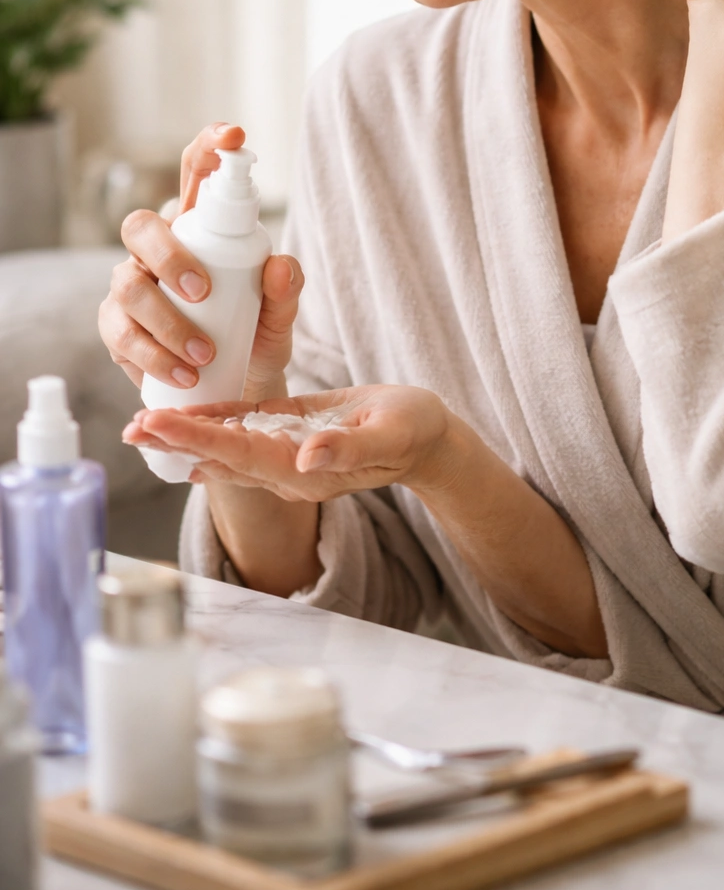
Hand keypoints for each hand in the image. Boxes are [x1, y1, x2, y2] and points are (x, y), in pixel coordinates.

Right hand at [98, 122, 302, 398]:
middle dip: (170, 256)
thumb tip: (280, 265)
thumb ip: (287, 289)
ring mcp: (132, 286)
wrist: (237, 389)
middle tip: (204, 291)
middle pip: (141, 226)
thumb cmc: (255, 336)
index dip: (209, 146)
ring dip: (166, 322)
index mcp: (200, 227)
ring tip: (204, 354)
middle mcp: (158, 249)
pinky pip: (121, 334)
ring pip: (127, 285)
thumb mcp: (280, 315)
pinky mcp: (117, 328)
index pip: (196, 173)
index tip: (235, 136)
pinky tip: (182, 373)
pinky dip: (153, 355)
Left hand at [122, 385, 456, 502]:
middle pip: (221, 455)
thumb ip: (348, 449)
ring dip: (185, 436)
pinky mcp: (291, 433)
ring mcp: (287, 455)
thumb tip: (306, 457)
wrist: (427, 439)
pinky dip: (214, 423)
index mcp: (307, 470)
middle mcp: (289, 469)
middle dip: (175, 441)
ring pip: (226, 447)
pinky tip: (186, 418)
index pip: (240, 454)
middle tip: (131, 428)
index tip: (159, 425)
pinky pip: (245, 430)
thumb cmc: (414, 431)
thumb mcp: (389, 435)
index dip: (197, 438)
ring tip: (142, 426)